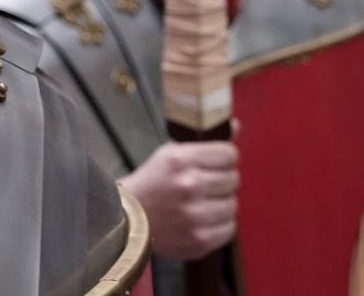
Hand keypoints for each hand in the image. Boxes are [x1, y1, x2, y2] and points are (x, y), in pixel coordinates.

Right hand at [121, 140, 238, 260]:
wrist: (126, 219)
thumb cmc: (151, 183)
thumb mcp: (170, 153)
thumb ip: (205, 141)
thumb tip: (237, 125)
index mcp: (182, 160)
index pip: (229, 154)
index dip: (224, 158)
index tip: (217, 162)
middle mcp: (190, 185)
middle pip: (233, 178)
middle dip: (222, 180)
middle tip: (207, 183)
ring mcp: (196, 215)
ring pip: (233, 204)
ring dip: (221, 203)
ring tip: (202, 203)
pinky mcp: (200, 239)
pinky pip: (229, 228)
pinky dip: (219, 224)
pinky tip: (203, 219)